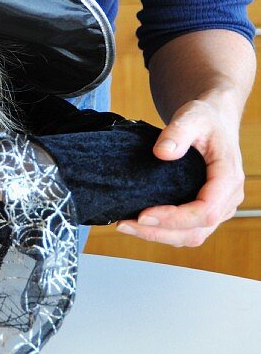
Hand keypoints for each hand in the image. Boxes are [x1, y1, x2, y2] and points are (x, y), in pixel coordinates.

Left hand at [116, 97, 243, 246]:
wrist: (213, 120)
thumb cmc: (205, 118)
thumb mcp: (191, 117)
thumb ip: (177, 133)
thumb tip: (162, 153)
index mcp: (228, 178)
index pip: (206, 211)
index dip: (175, 218)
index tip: (144, 215)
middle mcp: (228, 198)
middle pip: (196, 231)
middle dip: (159, 232)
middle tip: (125, 224)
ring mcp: (219, 207)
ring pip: (192, 236)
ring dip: (159, 235)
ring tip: (126, 225)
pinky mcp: (207, 210)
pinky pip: (188, 230)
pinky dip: (164, 231)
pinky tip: (140, 223)